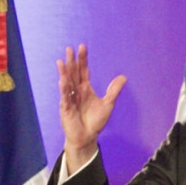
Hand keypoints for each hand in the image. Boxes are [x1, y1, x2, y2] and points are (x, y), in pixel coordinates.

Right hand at [57, 43, 124, 169]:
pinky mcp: (66, 109)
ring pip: (66, 83)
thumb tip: (123, 77)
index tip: (82, 47)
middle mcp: (76, 91)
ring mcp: (70, 99)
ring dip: (64, 72)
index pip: (83, 70)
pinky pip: (65, 97)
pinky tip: (62, 80)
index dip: (83, 59)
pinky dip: (63, 89)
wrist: (87, 137)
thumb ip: (113, 90)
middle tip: (70, 48)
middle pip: (73, 73)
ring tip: (61, 61)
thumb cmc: (95, 121)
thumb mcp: (108, 104)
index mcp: (85, 88)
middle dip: (72, 62)